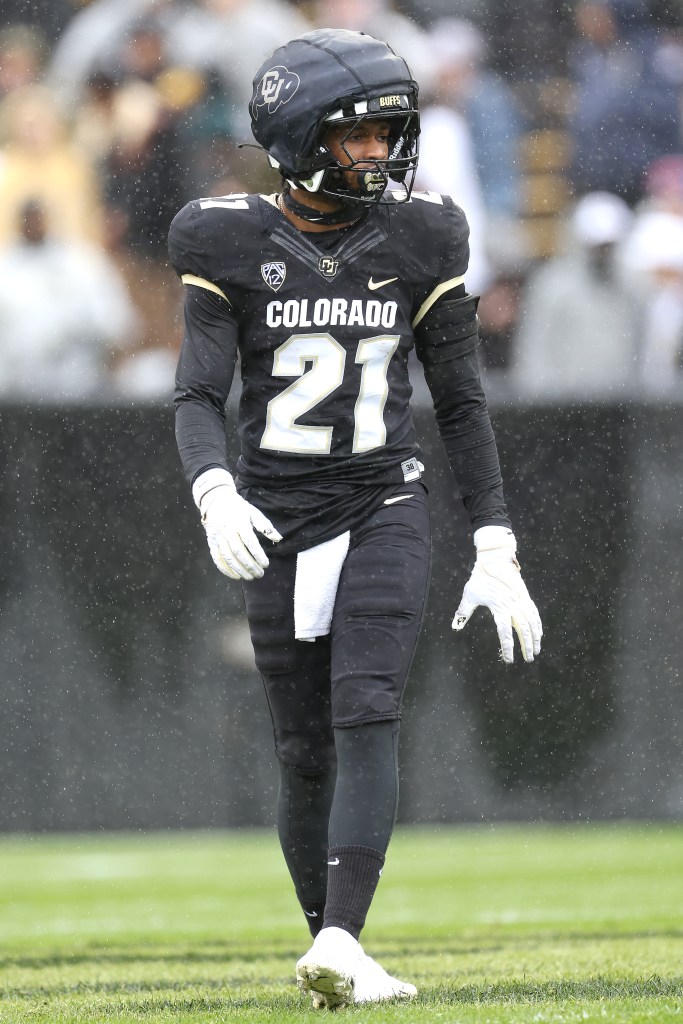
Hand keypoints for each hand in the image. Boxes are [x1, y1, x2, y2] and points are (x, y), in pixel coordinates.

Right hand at [192, 468, 281, 579]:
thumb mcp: (253, 512)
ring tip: (249, 577)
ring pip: (228, 557)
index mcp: (240, 523)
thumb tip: (278, 538)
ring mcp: (218, 537)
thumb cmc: (238, 507)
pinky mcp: (211, 542)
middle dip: (250, 565)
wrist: (215, 500)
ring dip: (239, 569)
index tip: (266, 564)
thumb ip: (265, 526)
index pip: (250, 542)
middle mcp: (227, 531)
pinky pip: (217, 558)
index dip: (258, 555)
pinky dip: (225, 569)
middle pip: (239, 552)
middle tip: (260, 574)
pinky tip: (235, 576)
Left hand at [452, 525, 541, 663]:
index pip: (505, 633)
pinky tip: (539, 632)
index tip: (510, 660)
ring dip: (536, 638)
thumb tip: (455, 626)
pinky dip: (538, 624)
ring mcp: (521, 601)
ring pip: (532, 623)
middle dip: (526, 646)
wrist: (494, 559)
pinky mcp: (525, 596)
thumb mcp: (469, 594)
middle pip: (523, 631)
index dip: (508, 648)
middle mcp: (513, 606)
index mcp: (499, 608)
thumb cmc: (480, 578)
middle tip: (528, 660)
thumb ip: (464, 611)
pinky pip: (534, 613)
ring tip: (536, 650)